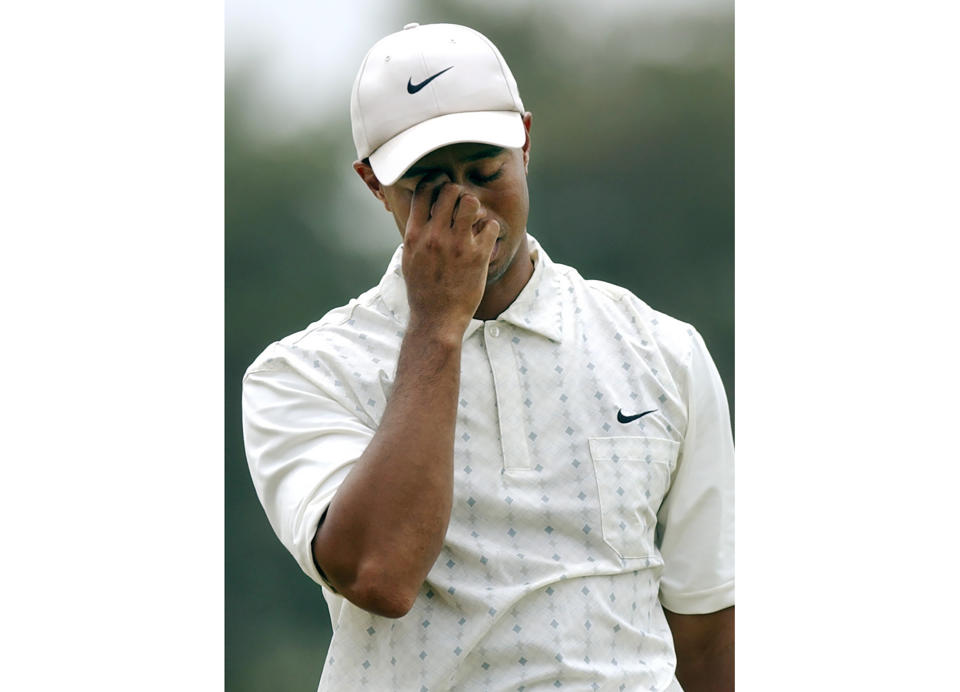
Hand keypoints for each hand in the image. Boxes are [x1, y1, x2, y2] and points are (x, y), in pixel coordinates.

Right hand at [401, 177, 499, 335]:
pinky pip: (490, 225)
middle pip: (449, 190)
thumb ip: (415, 233)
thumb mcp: (409, 258)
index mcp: (415, 235)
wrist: (436, 319)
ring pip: (470, 202)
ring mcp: (457, 245)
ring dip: (474, 206)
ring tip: (473, 218)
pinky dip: (490, 228)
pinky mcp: (477, 256)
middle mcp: (434, 236)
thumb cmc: (422, 290)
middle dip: (457, 192)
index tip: (441, 188)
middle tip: (460, 204)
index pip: (423, 191)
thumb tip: (421, 210)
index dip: (434, 183)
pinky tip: (485, 238)